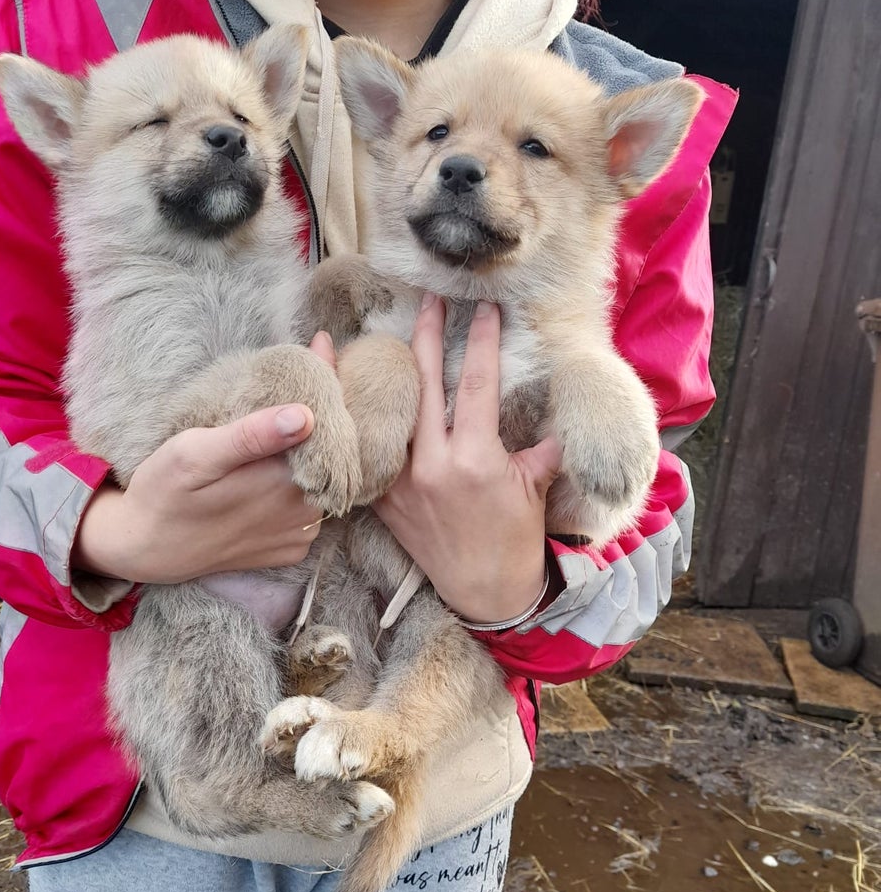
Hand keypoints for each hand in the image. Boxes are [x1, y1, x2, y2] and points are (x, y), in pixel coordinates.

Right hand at [73, 332, 337, 583]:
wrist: (146, 548)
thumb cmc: (166, 492)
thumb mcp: (195, 453)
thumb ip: (252, 434)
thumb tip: (306, 416)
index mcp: (286, 481)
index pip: (330, 424)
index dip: (326, 384)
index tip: (318, 349)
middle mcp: (303, 511)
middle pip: (332, 452)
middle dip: (320, 418)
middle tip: (296, 382)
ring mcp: (300, 534)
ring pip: (324, 480)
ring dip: (312, 454)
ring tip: (286, 426)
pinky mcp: (292, 548)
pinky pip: (311, 508)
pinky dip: (301, 487)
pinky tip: (275, 472)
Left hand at [373, 297, 560, 623]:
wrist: (484, 592)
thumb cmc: (515, 539)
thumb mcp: (534, 487)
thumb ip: (539, 447)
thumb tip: (550, 414)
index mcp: (476, 458)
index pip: (477, 384)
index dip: (480, 341)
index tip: (483, 309)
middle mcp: (433, 465)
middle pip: (424, 385)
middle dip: (427, 337)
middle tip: (427, 300)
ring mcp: (402, 482)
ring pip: (384, 414)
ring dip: (374, 372)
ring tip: (366, 335)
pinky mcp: (383, 499)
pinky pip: (368, 451)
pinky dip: (357, 422)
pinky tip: (340, 394)